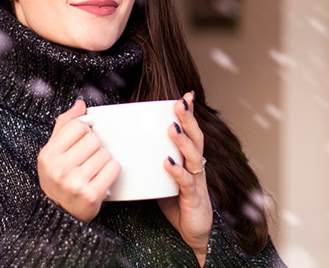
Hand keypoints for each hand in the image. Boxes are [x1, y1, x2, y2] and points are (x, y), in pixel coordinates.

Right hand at [37, 98, 120, 222]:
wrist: (59, 216)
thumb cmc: (57, 180)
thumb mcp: (52, 153)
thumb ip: (64, 125)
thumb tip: (80, 104)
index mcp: (48, 155)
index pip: (77, 126)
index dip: (84, 132)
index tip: (82, 142)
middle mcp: (59, 168)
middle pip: (93, 139)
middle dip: (95, 148)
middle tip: (87, 160)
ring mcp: (75, 183)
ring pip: (105, 153)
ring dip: (103, 161)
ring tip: (92, 171)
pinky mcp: (91, 195)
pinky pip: (113, 168)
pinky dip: (111, 172)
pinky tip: (101, 178)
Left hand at [158, 92, 212, 265]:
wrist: (193, 232)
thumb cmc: (178, 203)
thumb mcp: (164, 178)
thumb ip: (154, 161)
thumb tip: (131, 146)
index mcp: (189, 159)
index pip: (190, 131)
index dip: (190, 113)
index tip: (186, 95)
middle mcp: (196, 166)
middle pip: (195, 137)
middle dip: (188, 119)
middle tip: (180, 103)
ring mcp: (196, 181)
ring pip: (193, 156)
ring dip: (182, 141)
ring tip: (172, 128)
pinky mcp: (193, 197)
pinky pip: (185, 182)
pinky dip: (177, 171)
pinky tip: (168, 163)